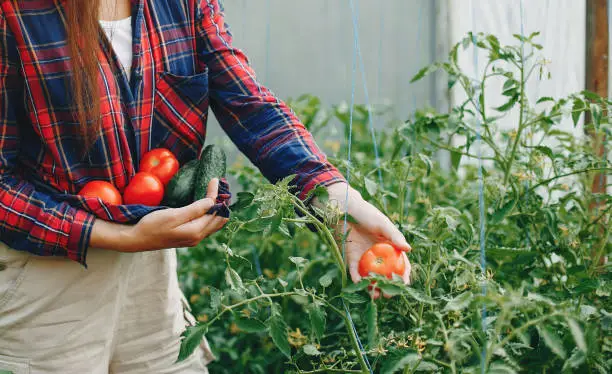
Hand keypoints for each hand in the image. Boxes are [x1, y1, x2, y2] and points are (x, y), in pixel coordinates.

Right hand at [91, 179, 228, 251]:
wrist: (136, 239)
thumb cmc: (152, 225)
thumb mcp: (173, 215)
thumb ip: (194, 210)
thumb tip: (212, 202)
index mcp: (196, 231)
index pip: (214, 211)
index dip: (216, 195)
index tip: (215, 180)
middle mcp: (198, 237)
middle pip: (219, 219)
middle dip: (222, 203)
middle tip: (221, 186)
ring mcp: (193, 238)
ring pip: (214, 224)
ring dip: (217, 209)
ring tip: (216, 194)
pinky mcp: (188, 236)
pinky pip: (206, 225)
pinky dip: (210, 215)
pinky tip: (206, 206)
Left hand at [313, 182, 411, 294]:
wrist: (344, 210)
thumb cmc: (366, 213)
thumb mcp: (382, 224)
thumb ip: (395, 236)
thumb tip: (409, 249)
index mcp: (390, 247)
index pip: (400, 264)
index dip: (403, 276)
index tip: (403, 284)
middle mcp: (379, 255)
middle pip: (386, 275)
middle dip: (388, 287)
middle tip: (388, 294)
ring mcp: (365, 258)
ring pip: (371, 277)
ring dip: (372, 287)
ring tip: (374, 294)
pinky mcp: (351, 258)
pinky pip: (355, 271)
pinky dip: (356, 277)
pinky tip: (358, 282)